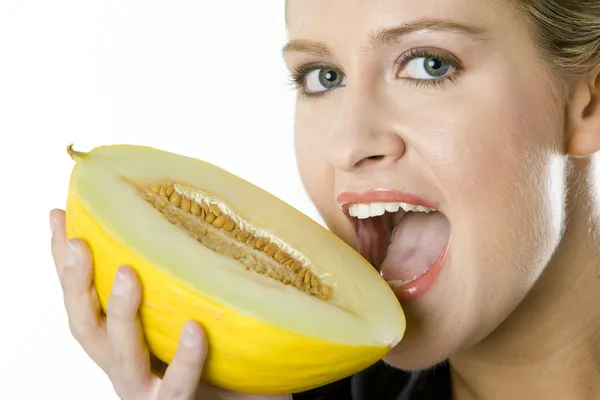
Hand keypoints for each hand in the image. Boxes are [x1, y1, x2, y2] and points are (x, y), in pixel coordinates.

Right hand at [50, 209, 290, 399]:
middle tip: (77, 242)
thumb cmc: (210, 363)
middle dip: (76, 283)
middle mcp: (124, 366)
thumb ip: (182, 283)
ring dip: (121, 313)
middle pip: (87, 325)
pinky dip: (185, 359)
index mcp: (119, 342)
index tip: (58, 215)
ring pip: (122, 354)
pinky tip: (194, 330)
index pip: (83, 298)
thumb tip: (193, 218)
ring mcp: (146, 390)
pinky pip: (177, 385)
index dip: (65, 262)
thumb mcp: (187, 316)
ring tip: (128, 275)